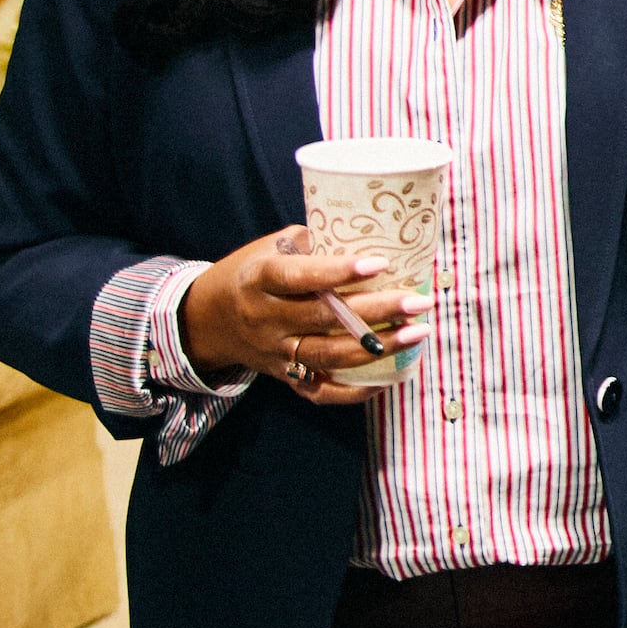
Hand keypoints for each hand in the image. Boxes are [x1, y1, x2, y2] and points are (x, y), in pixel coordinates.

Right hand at [179, 229, 423, 406]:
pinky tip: (391, 376)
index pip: (299, 277)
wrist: (206, 320)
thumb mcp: (271, 247)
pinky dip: (355, 390)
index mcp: (259, 280)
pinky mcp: (282, 376)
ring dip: (379, 347)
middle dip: (378, 310)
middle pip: (325, 318)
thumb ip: (314, 243)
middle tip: (420, 301)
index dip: (339, 272)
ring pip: (329, 356)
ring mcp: (274, 352)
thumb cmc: (251, 272)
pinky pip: (320, 392)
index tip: (380, 264)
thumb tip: (372, 235)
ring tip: (419, 332)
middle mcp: (265, 319)